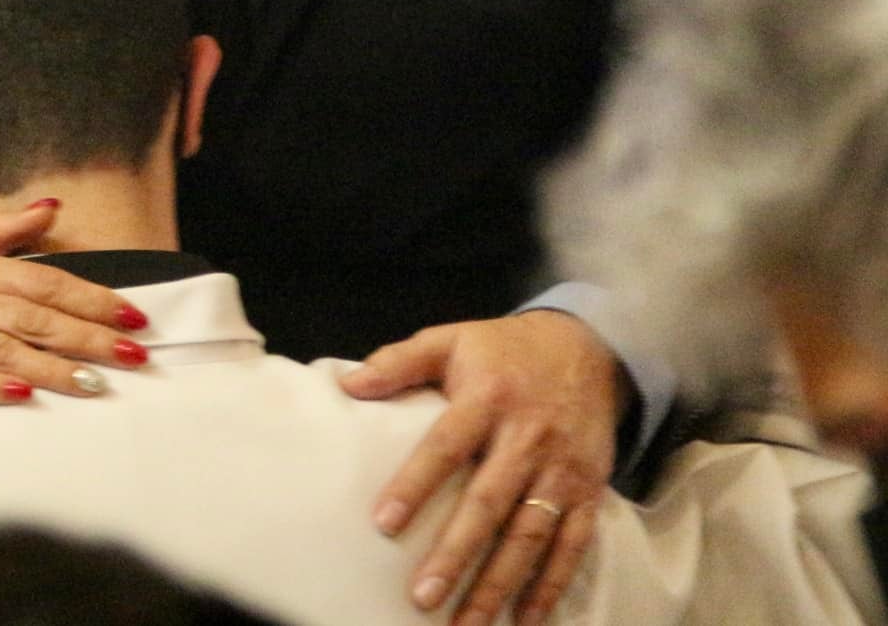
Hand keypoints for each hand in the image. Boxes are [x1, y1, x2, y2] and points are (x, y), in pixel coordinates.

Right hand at [0, 200, 150, 402]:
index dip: (91, 296)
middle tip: (135, 354)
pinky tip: (21, 395)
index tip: (133, 313)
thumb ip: (4, 227)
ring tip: (96, 385)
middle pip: (33, 316)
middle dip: (88, 336)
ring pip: (2, 348)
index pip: (43, 279)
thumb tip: (54, 206)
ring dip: (52, 368)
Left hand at [341, 312, 621, 625]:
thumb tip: (348, 385)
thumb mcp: (451, 339)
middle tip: (423, 597)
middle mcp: (527, 438)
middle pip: (489, 503)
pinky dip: (550, 584)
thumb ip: (399, 361)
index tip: (384, 524)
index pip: (446, 447)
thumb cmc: (503, 351)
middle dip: (457, 554)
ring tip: (466, 621)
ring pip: (529, 534)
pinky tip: (524, 618)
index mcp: (487, 399)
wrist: (587, 349)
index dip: (415, 485)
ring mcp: (561, 469)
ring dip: (499, 583)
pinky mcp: (588, 491)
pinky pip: (572, 544)